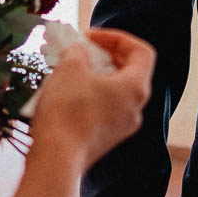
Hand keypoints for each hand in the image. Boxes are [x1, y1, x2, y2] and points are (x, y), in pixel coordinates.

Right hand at [27, 27, 154, 171]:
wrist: (56, 159)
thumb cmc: (68, 110)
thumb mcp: (70, 68)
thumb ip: (78, 52)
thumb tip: (80, 53)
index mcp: (136, 88)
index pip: (141, 52)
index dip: (117, 38)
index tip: (90, 37)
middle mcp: (135, 109)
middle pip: (128, 72)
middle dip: (102, 56)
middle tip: (77, 51)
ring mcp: (121, 128)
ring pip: (112, 92)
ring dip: (92, 76)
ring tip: (66, 71)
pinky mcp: (104, 140)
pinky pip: (101, 110)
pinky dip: (87, 96)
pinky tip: (64, 94)